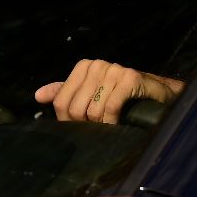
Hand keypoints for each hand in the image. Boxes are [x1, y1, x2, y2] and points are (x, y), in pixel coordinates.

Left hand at [35, 59, 184, 123]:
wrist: (157, 93)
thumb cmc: (124, 95)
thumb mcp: (92, 93)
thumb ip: (66, 93)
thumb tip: (39, 96)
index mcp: (84, 67)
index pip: (62, 100)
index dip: (68, 120)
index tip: (81, 129)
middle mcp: (97, 65)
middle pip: (75, 107)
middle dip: (86, 125)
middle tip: (97, 131)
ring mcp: (114, 70)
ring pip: (93, 109)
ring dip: (101, 125)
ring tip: (109, 128)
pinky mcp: (130, 78)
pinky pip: (111, 106)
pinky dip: (113, 121)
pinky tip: (118, 124)